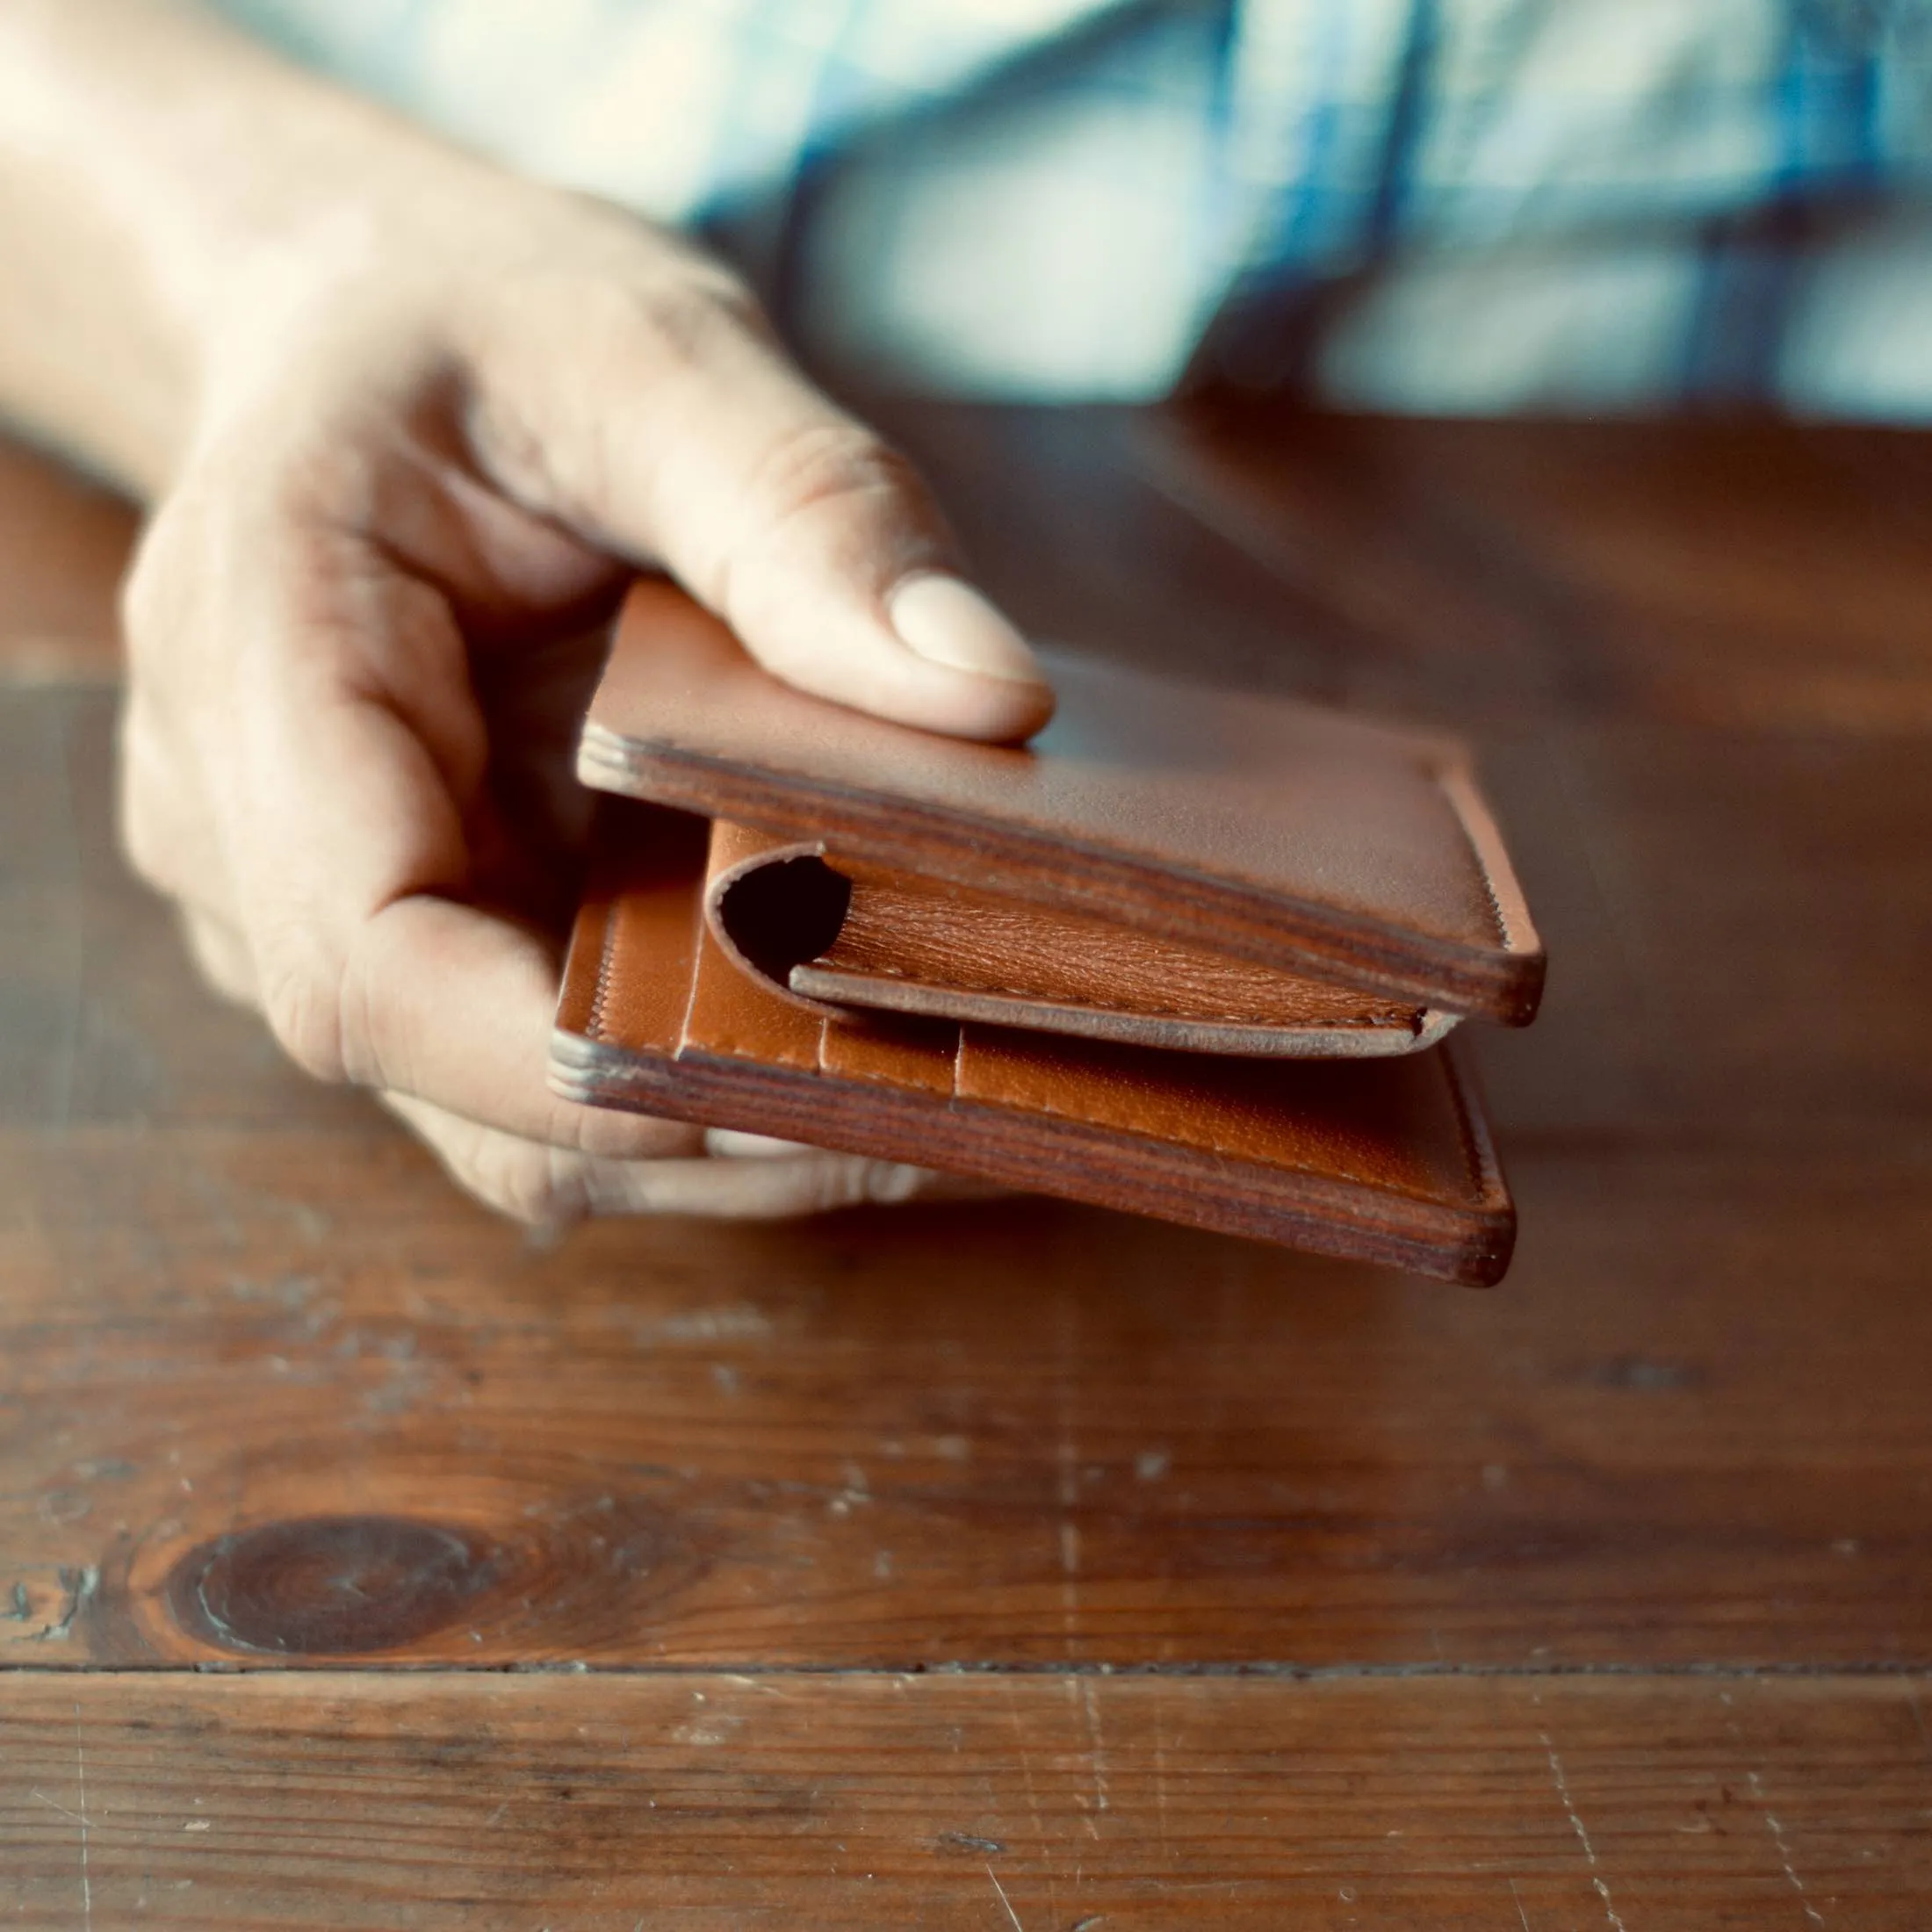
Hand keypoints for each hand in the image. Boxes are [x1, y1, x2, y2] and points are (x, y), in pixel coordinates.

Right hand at [114, 158, 1052, 1228]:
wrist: (363, 318)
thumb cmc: (479, 321)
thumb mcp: (649, 354)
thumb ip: (807, 513)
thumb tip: (991, 694)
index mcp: (265, 664)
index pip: (368, 961)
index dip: (568, 1069)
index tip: (790, 1088)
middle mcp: (259, 826)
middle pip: (458, 1080)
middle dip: (697, 1127)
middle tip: (940, 1115)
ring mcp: (330, 894)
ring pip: (513, 1108)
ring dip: (718, 1127)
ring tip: (931, 1096)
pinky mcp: (428, 913)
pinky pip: (549, 1050)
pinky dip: (698, 1073)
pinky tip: (849, 1043)